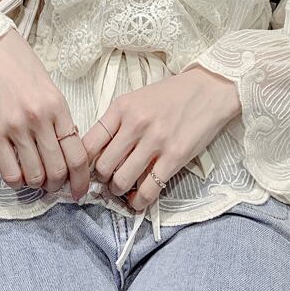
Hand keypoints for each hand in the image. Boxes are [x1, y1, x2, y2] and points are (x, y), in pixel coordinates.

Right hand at [0, 27, 89, 199]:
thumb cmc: (21, 66)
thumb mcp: (51, 89)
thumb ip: (59, 119)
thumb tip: (66, 151)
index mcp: (58, 106)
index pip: (77, 154)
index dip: (82, 179)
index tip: (80, 189)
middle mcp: (39, 119)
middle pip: (57, 170)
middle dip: (60, 185)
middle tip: (57, 186)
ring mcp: (15, 127)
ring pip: (35, 175)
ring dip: (39, 185)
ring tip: (38, 181)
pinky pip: (9, 172)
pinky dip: (18, 181)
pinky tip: (19, 176)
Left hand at [82, 67, 240, 211]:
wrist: (208, 90)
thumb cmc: (170, 95)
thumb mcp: (136, 99)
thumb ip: (116, 123)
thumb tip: (95, 154)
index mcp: (121, 107)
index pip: (88, 144)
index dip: (81, 163)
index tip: (85, 171)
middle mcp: (135, 124)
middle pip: (102, 167)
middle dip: (101, 179)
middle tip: (107, 180)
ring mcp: (156, 141)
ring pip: (122, 181)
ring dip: (119, 190)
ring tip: (123, 188)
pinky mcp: (175, 157)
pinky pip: (149, 189)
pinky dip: (140, 201)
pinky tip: (139, 198)